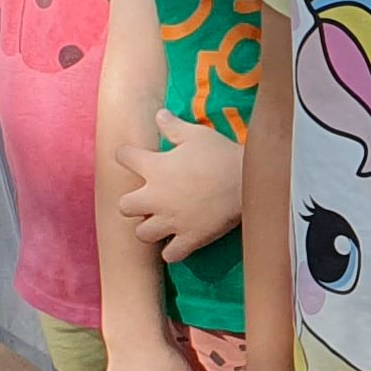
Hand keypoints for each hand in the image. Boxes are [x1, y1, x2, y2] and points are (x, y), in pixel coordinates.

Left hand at [118, 114, 248, 261]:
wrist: (247, 181)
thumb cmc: (220, 154)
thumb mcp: (196, 134)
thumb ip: (173, 127)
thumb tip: (158, 114)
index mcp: (154, 167)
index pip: (123, 157)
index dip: (126, 155)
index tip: (133, 156)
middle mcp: (155, 197)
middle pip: (124, 207)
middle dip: (132, 204)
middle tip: (147, 200)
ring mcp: (171, 221)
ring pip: (142, 235)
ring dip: (149, 229)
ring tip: (162, 223)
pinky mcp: (189, 238)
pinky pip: (170, 255)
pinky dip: (173, 251)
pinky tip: (180, 241)